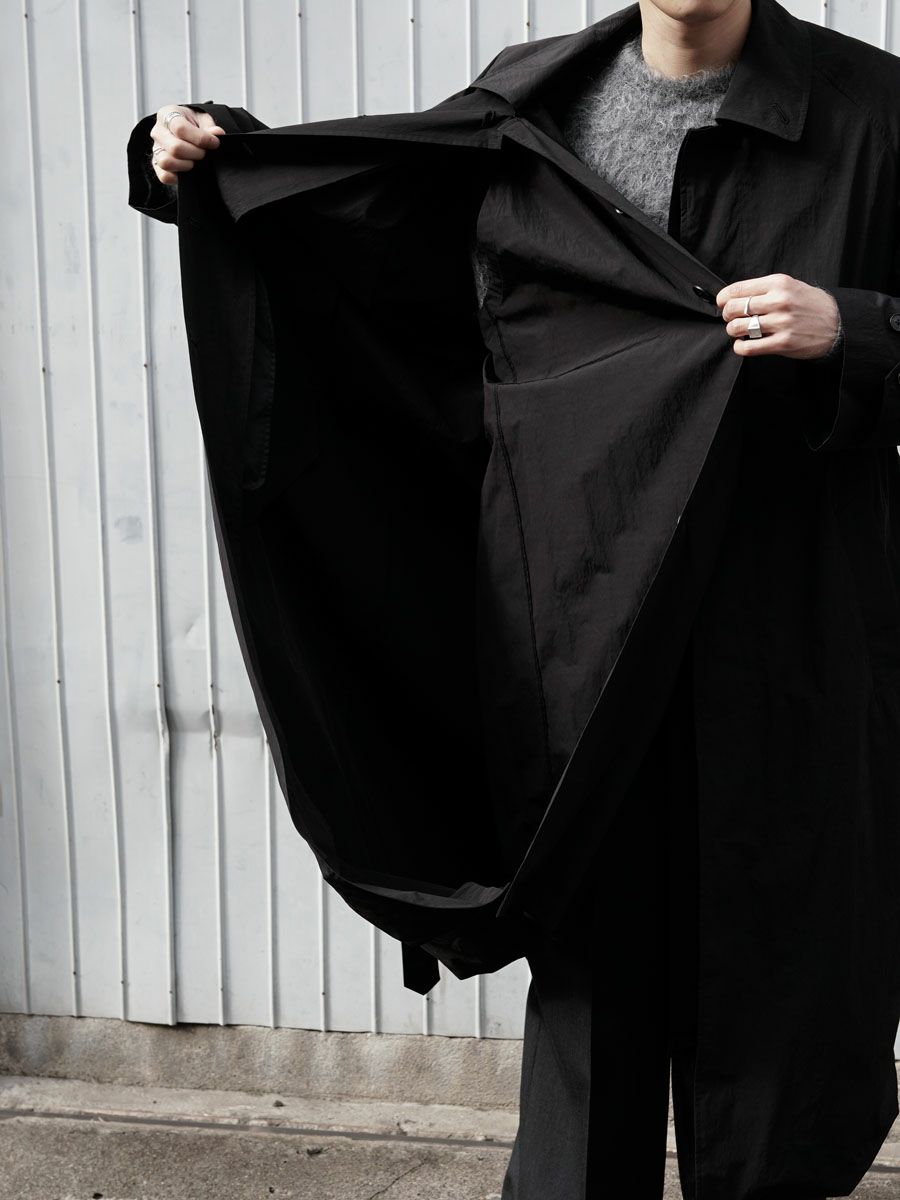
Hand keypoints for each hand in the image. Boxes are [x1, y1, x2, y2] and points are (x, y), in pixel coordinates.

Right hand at [149, 105, 225, 185]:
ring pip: (167, 163)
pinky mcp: (157, 165)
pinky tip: (188, 170)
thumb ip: (210, 126)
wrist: (185, 133)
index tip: (214, 143)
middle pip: (175, 148)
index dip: (201, 138)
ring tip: (195, 161)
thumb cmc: (193, 124)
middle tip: (204, 153)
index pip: (180, 128)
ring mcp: (155, 150)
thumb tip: (217, 133)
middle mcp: (158, 132)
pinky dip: (178, 177)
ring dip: (187, 165)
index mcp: (167, 115)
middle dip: (196, 153)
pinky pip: (165, 176)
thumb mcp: (203, 119)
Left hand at [715, 273, 840, 359]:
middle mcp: (779, 301)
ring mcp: (781, 323)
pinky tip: (743, 344)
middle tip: (731, 319)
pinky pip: (749, 347)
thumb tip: (735, 296)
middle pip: (735, 308)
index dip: (723, 298)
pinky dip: (740, 347)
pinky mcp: (782, 343)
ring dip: (733, 331)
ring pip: (739, 327)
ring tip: (738, 331)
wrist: (838, 324)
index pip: (738, 289)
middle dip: (727, 315)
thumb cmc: (811, 305)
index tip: (722, 303)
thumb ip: (766, 289)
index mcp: (779, 283)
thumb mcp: (791, 286)